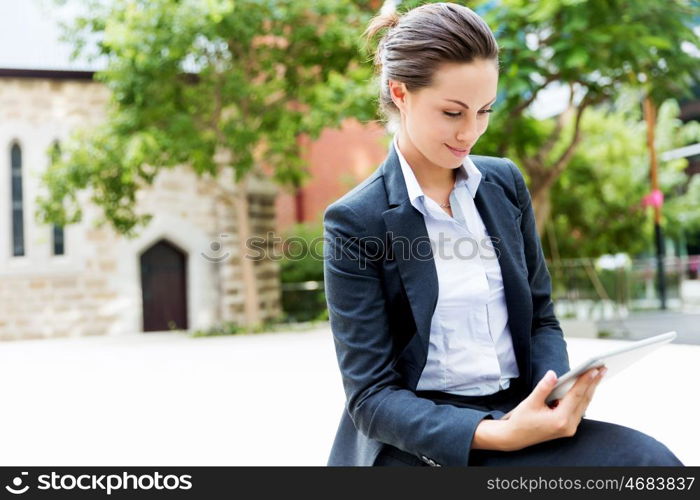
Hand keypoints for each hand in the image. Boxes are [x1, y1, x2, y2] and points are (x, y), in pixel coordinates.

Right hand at [473, 366, 606, 451]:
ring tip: (597, 375)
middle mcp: (568, 425)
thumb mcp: (530, 402)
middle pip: (585, 400)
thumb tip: (553, 374)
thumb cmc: (521, 421)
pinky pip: (580, 409)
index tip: (594, 369)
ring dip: (590, 389)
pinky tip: (586, 387)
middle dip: (593, 383)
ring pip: (584, 405)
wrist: (515, 438)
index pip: (576, 396)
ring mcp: (570, 428)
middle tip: (602, 368)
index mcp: (560, 420)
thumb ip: (543, 387)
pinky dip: (583, 397)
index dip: (585, 381)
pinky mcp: (568, 427)